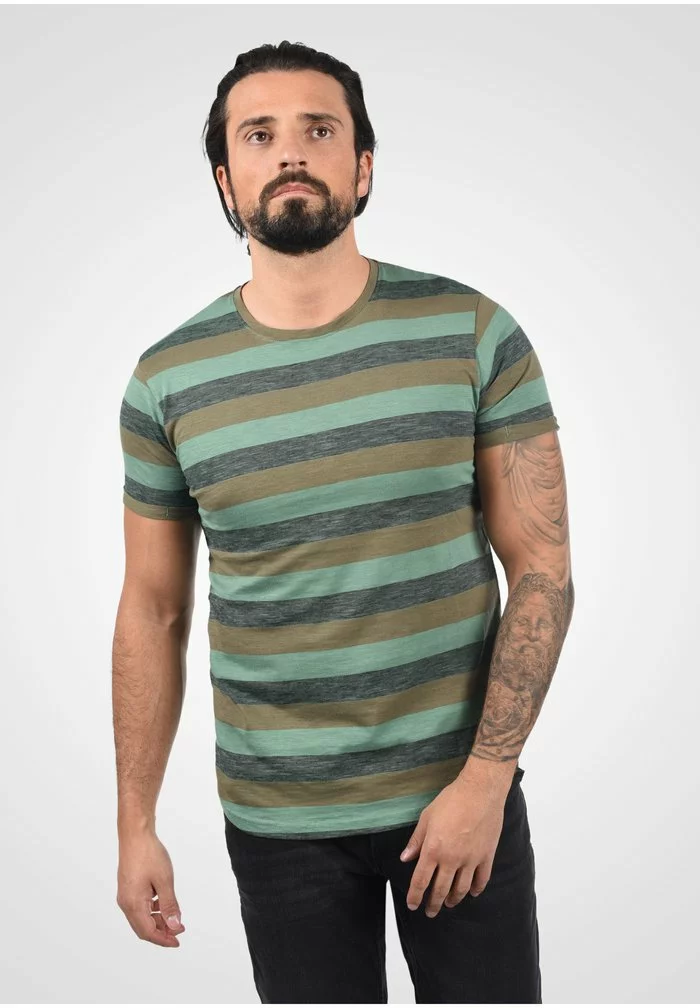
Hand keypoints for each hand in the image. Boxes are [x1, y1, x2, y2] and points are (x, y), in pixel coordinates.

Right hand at [116, 828, 185, 946]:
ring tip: (173, 918)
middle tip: (178, 931)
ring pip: (140, 918)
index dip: (163, 939)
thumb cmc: (149, 854)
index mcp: (133, 904)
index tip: (178, 940)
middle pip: (142, 928)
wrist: (135, 834)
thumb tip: (174, 926)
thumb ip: (169, 905)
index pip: (148, 932)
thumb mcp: (165, 881)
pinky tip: (162, 903)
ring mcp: (125, 895)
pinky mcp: (127, 888)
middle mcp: (126, 903)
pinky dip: (151, 910)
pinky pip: (138, 907)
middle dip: (160, 932)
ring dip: (156, 921)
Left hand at [399, 775, 507, 917]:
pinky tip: (472, 893)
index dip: (415, 896)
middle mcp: (451, 859)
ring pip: (461, 889)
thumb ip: (416, 841)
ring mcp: (471, 860)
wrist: (480, 791)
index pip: (420, 881)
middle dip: (433, 904)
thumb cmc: (451, 800)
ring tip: (448, 904)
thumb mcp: (427, 817)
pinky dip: (476, 889)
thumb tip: (405, 858)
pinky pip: (481, 880)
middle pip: (440, 889)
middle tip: (430, 912)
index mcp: (433, 850)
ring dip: (453, 899)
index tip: (412, 905)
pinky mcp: (486, 856)